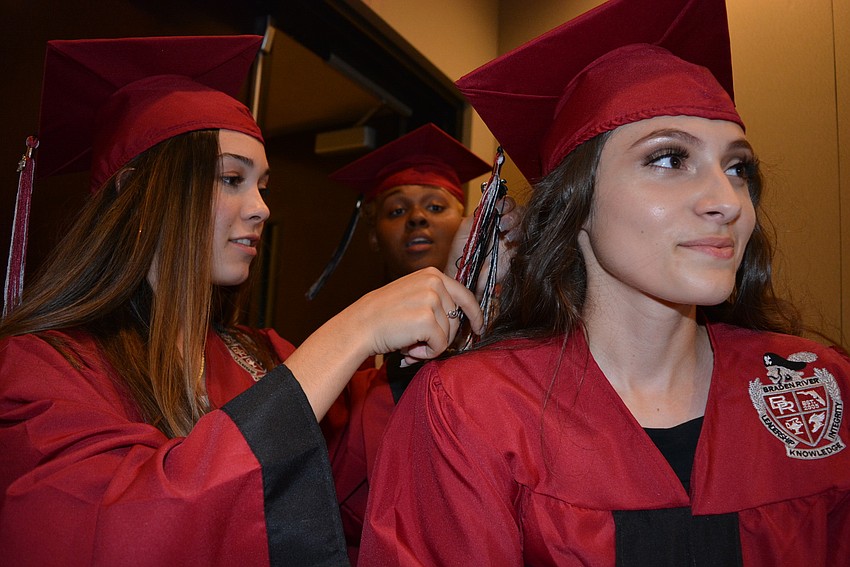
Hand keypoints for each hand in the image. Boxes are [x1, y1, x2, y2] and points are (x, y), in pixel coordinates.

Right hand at [285, 267, 482, 418]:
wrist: (360, 325)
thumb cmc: (384, 316)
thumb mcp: (413, 296)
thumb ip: (436, 302)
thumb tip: (463, 320)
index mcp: (432, 275)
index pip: (465, 295)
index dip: (475, 314)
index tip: (479, 327)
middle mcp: (435, 283)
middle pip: (457, 319)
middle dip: (443, 336)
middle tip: (419, 343)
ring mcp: (432, 299)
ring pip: (449, 334)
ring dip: (432, 346)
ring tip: (410, 344)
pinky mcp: (428, 319)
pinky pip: (441, 345)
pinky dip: (428, 353)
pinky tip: (410, 349)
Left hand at [445, 196, 522, 298]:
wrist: (465, 275)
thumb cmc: (462, 252)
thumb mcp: (466, 227)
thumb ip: (479, 213)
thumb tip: (490, 198)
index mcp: (492, 217)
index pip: (506, 203)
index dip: (505, 202)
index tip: (498, 207)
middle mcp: (504, 226)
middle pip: (519, 210)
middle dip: (512, 213)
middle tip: (501, 223)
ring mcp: (512, 238)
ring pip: (525, 222)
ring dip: (516, 224)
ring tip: (505, 234)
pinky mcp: (517, 251)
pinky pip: (526, 239)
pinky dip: (519, 236)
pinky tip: (509, 241)